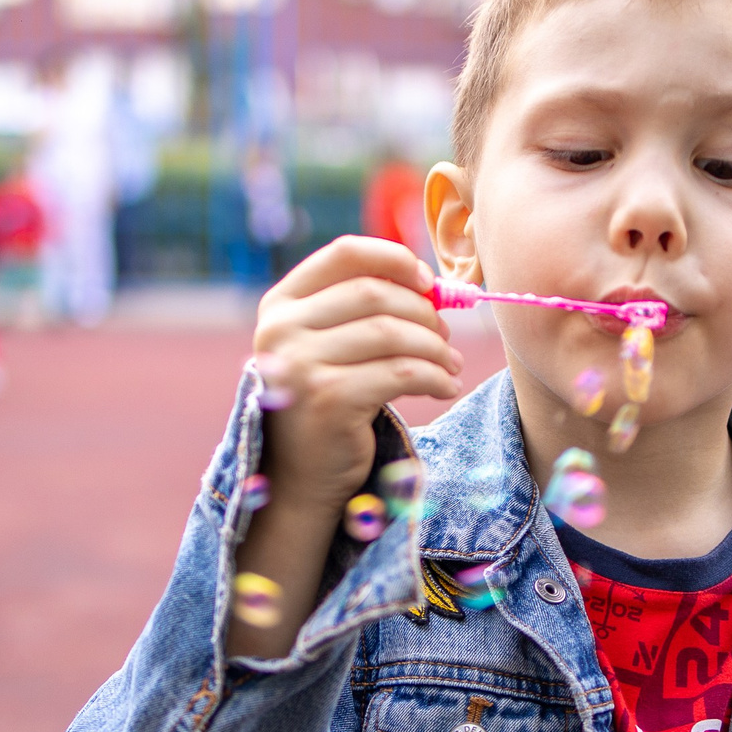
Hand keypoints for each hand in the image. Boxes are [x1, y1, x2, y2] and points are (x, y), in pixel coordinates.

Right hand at [251, 236, 460, 509]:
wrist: (299, 477)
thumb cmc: (325, 403)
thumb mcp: (328, 347)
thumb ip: (362, 311)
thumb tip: (432, 285)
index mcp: (280, 305)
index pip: (344, 254)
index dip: (394, 259)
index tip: (427, 281)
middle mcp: (282, 329)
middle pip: (375, 293)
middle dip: (423, 312)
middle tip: (446, 337)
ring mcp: (300, 364)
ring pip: (392, 333)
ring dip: (435, 348)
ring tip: (451, 365)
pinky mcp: (328, 399)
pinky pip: (402, 373)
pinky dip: (436, 377)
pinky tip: (446, 387)